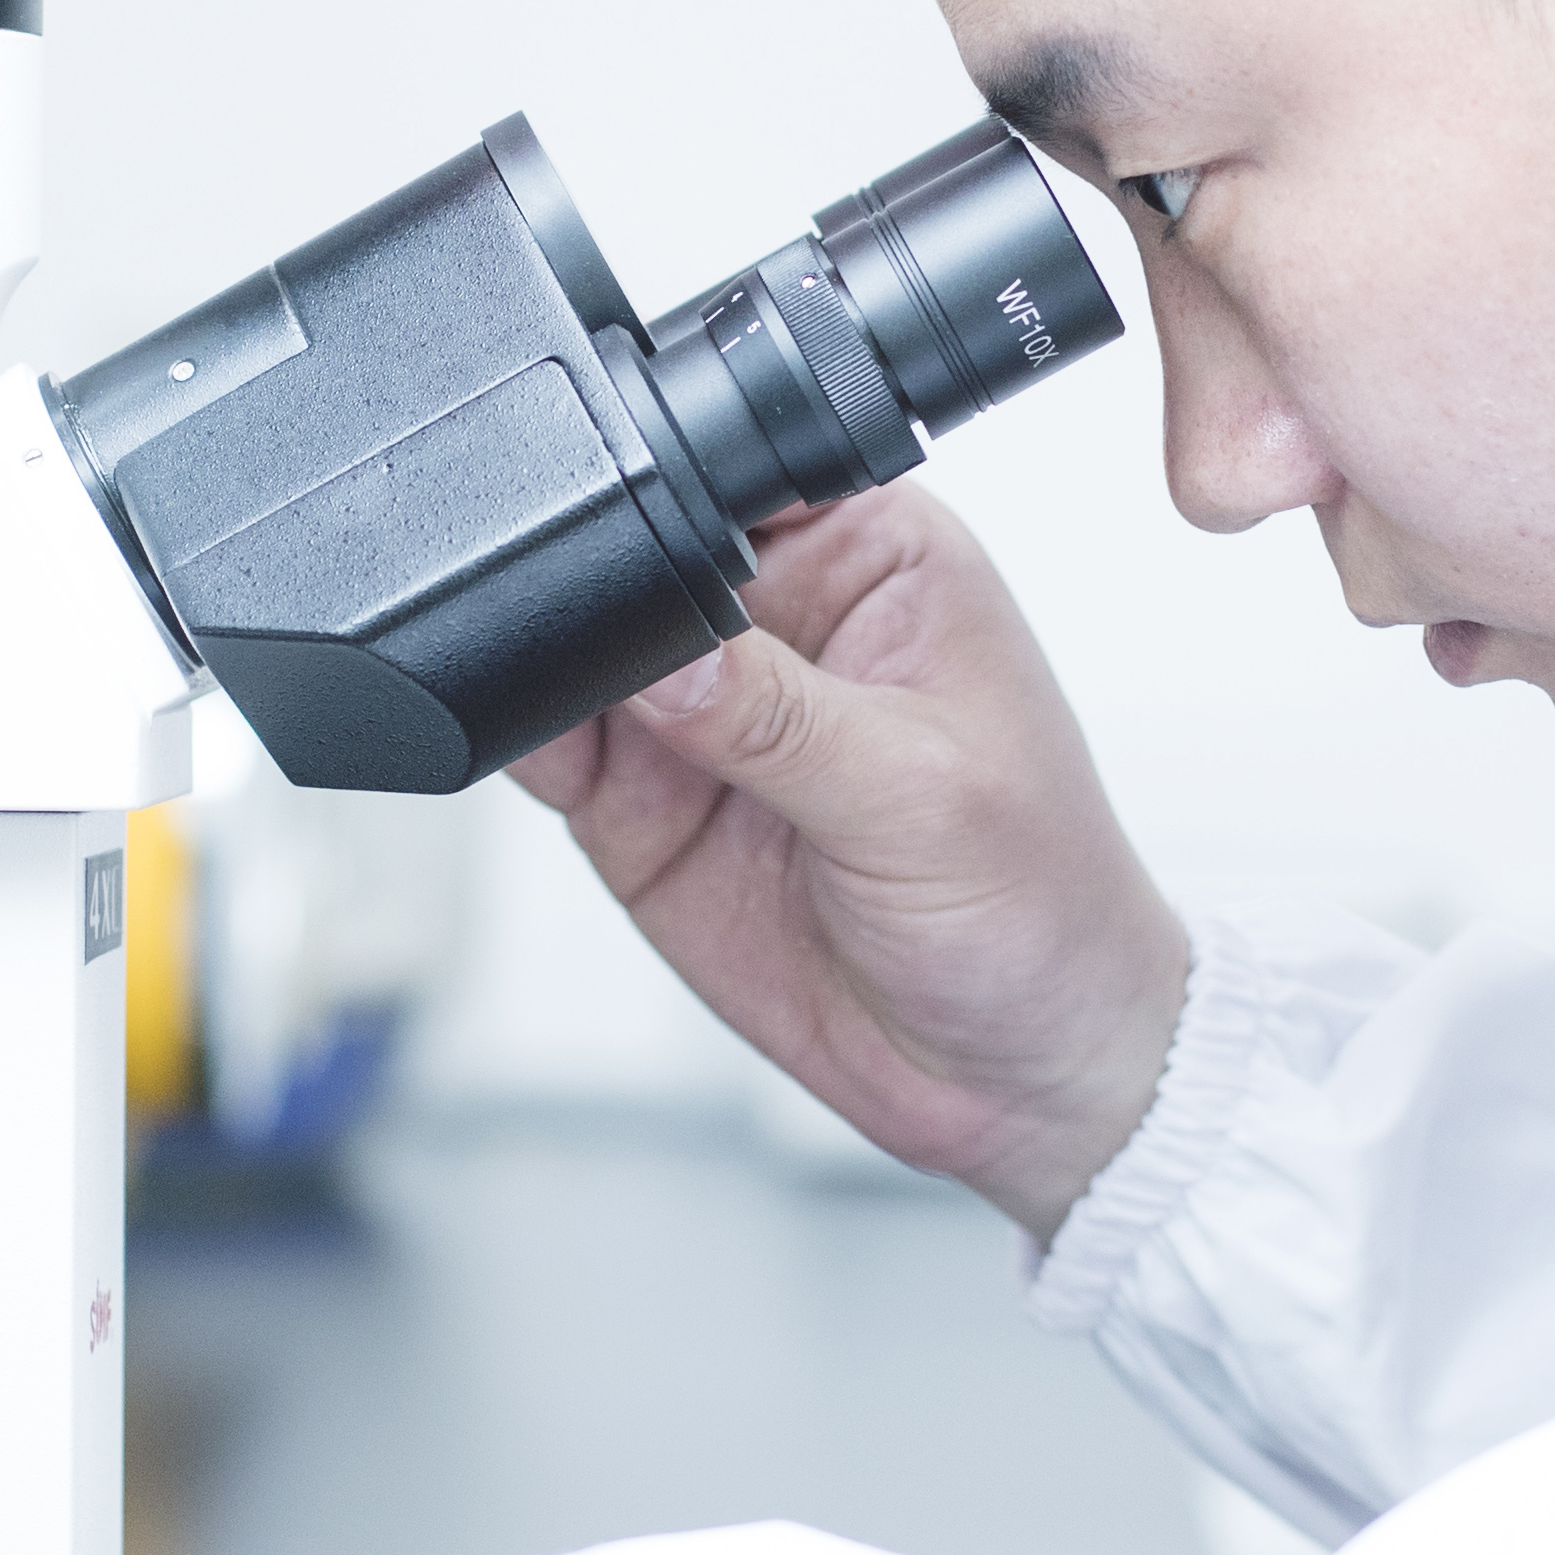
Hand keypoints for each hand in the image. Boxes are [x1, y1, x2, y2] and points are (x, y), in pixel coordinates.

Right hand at [511, 485, 1184, 1238]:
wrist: (1014, 1076)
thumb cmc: (1039, 906)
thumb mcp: (920, 800)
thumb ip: (778, 719)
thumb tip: (657, 652)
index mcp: (874, 557)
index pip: (741, 478)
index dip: (671, 485)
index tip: (614, 523)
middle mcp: (779, 616)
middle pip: (638, 551)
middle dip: (592, 581)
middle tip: (578, 640)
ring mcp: (701, 712)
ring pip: (577, 643)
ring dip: (543, 659)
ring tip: (570, 717)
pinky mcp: (646, 800)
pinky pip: (548, 743)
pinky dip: (515, 734)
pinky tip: (520, 743)